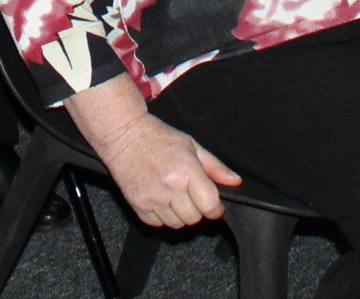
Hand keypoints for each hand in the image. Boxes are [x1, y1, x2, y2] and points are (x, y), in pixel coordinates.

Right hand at [89, 110, 239, 230]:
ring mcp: (152, 198)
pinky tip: (160, 198)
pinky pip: (158, 224)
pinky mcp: (138, 206)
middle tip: (190, 194)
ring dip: (180, 214)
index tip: (214, 203)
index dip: (216, 208)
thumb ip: (215, 166)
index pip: (210, 205)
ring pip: (177, 224)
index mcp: (186, 170)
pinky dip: (162, 216)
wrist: (123, 135)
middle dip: (197, 210)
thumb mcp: (191, 145)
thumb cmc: (158, 137)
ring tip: (173, 195)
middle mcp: (169, 187)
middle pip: (194, 218)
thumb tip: (235, 182)